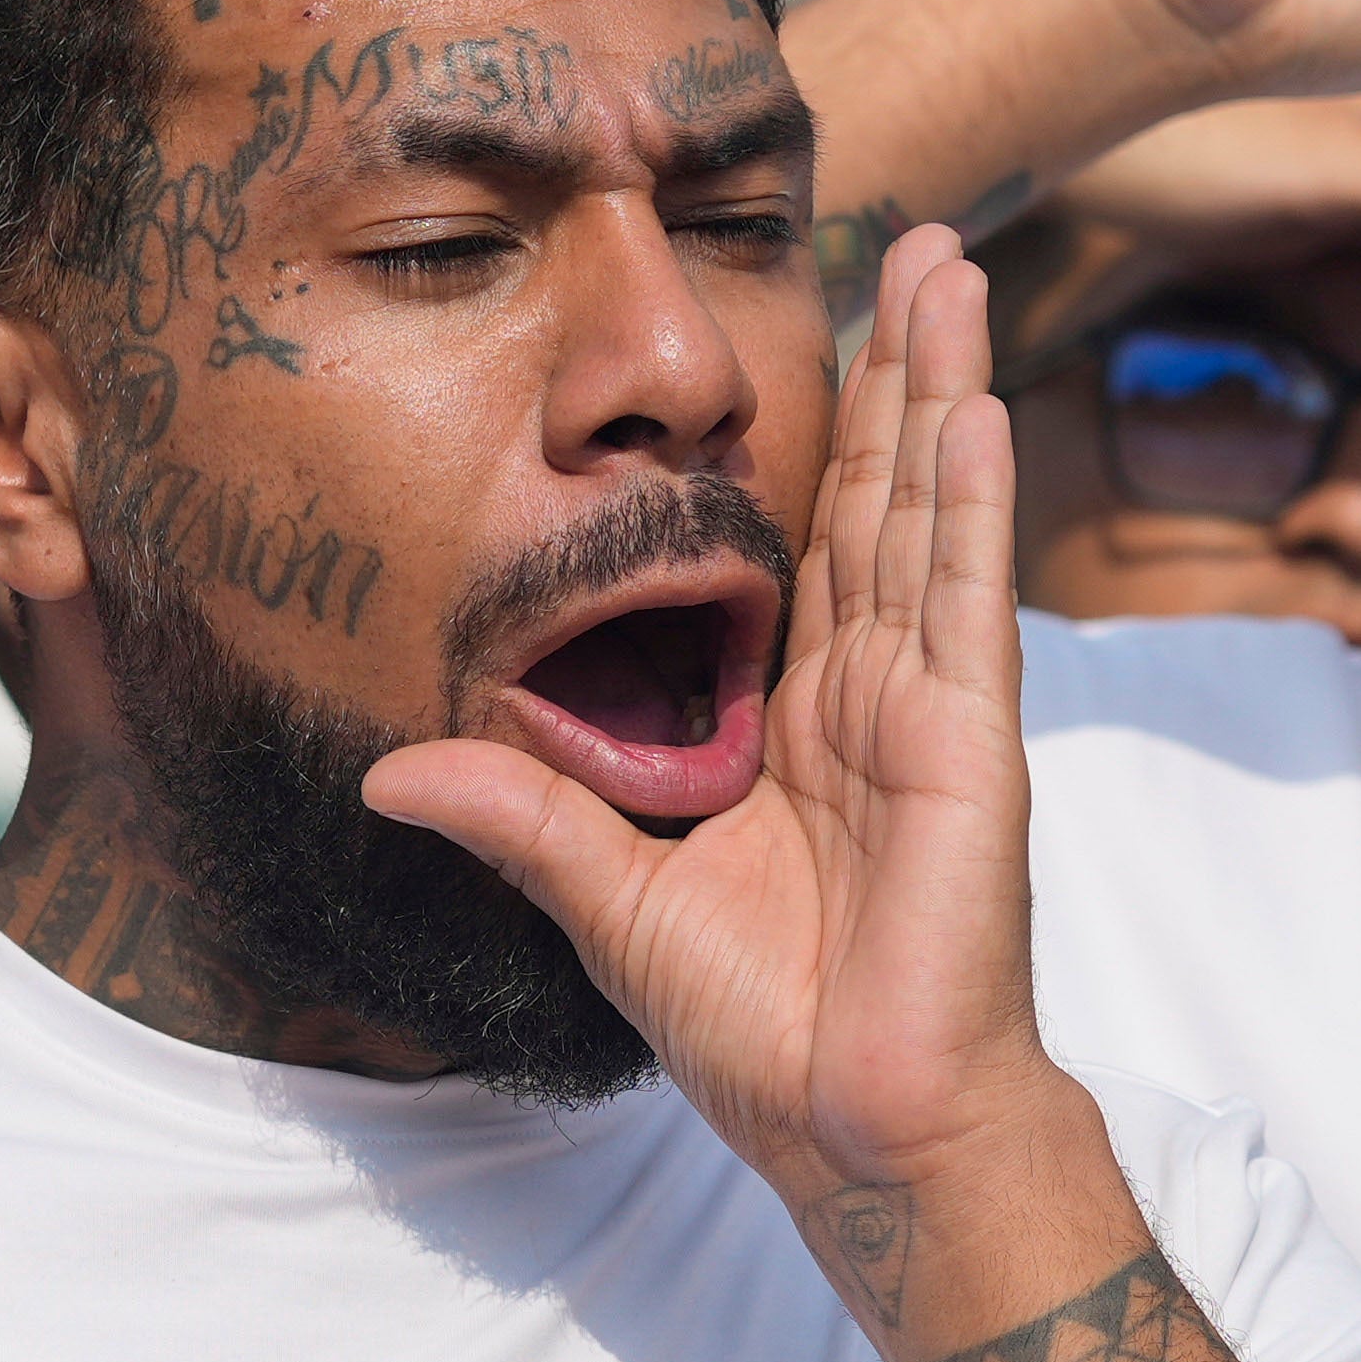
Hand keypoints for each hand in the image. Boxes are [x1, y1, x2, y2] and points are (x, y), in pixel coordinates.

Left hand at [361, 226, 1042, 1231]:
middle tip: (897, 236)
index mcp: (791, 718)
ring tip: (946, 263)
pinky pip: (963, 599)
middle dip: (891, 361)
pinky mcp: (969, 745)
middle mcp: (867, 692)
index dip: (805, 431)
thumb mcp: (606, 901)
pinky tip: (974, 405)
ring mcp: (926, 710)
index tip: (787, 323)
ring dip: (942, 383)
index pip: (800, 541)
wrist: (858, 1125)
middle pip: (878, 492)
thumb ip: (521, 820)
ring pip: (929, 513)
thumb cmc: (761, 1032)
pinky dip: (970, 498)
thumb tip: (386, 772)